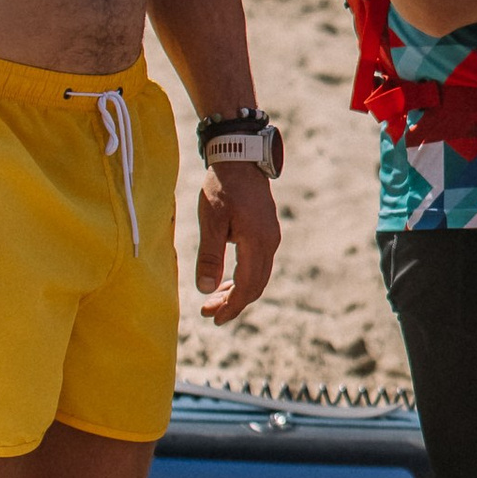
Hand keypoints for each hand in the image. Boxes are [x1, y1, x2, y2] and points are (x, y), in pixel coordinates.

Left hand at [196, 160, 280, 320]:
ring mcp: (271, 237)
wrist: (240, 158)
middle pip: (255, 286)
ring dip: (238, 292)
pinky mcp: (267, 232)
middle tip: (208, 313)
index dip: (231, 307)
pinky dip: (243, 278)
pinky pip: (259, 264)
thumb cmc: (222, 187)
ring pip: (258, 276)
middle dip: (233, 303)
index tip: (213, 318)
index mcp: (256, 242)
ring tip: (214, 299)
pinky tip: (227, 279)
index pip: (246, 286)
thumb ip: (210, 256)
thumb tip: (205, 289)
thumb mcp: (211, 221)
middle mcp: (269, 243)